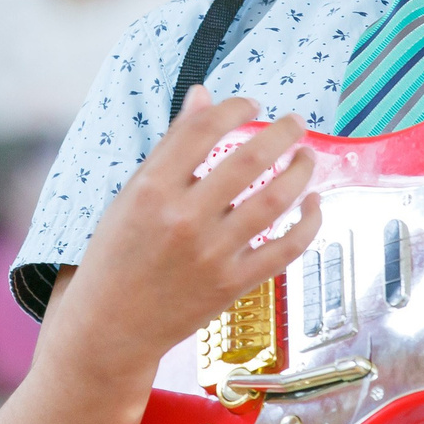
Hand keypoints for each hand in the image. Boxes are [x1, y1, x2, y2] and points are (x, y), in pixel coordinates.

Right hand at [55, 86, 322, 382]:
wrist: (110, 327)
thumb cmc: (115, 257)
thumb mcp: (129, 195)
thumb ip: (170, 148)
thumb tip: (202, 96)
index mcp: (150, 191)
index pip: (202, 131)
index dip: (233, 108)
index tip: (250, 105)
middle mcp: (183, 219)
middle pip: (249, 160)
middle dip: (281, 133)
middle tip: (294, 123)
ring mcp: (211, 254)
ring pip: (274, 201)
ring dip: (300, 172)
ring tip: (307, 156)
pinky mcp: (232, 285)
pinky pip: (284, 249)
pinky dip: (307, 224)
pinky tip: (313, 204)